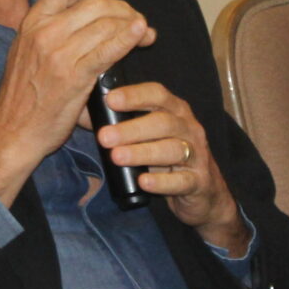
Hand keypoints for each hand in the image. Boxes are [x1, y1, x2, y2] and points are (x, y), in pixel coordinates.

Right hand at [0, 0, 151, 203]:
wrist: (13, 132)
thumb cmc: (23, 96)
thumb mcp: (27, 51)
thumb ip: (52, 30)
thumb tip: (88, 16)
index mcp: (32, 22)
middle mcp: (45, 32)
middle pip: (95, 2)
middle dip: (123, 7)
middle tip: (136, 19)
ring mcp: (59, 54)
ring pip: (107, 24)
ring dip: (132, 25)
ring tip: (144, 35)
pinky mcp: (75, 77)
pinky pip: (109, 49)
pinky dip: (129, 38)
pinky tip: (142, 34)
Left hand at [94, 81, 248, 254]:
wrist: (204, 194)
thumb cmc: (168, 159)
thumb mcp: (151, 137)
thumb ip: (126, 125)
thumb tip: (84, 112)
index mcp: (176, 111)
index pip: (157, 94)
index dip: (135, 95)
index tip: (110, 99)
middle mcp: (189, 129)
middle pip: (163, 122)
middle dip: (131, 129)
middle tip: (104, 137)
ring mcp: (197, 156)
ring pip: (172, 150)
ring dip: (142, 152)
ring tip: (117, 157)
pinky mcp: (199, 182)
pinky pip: (181, 181)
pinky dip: (161, 181)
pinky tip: (144, 181)